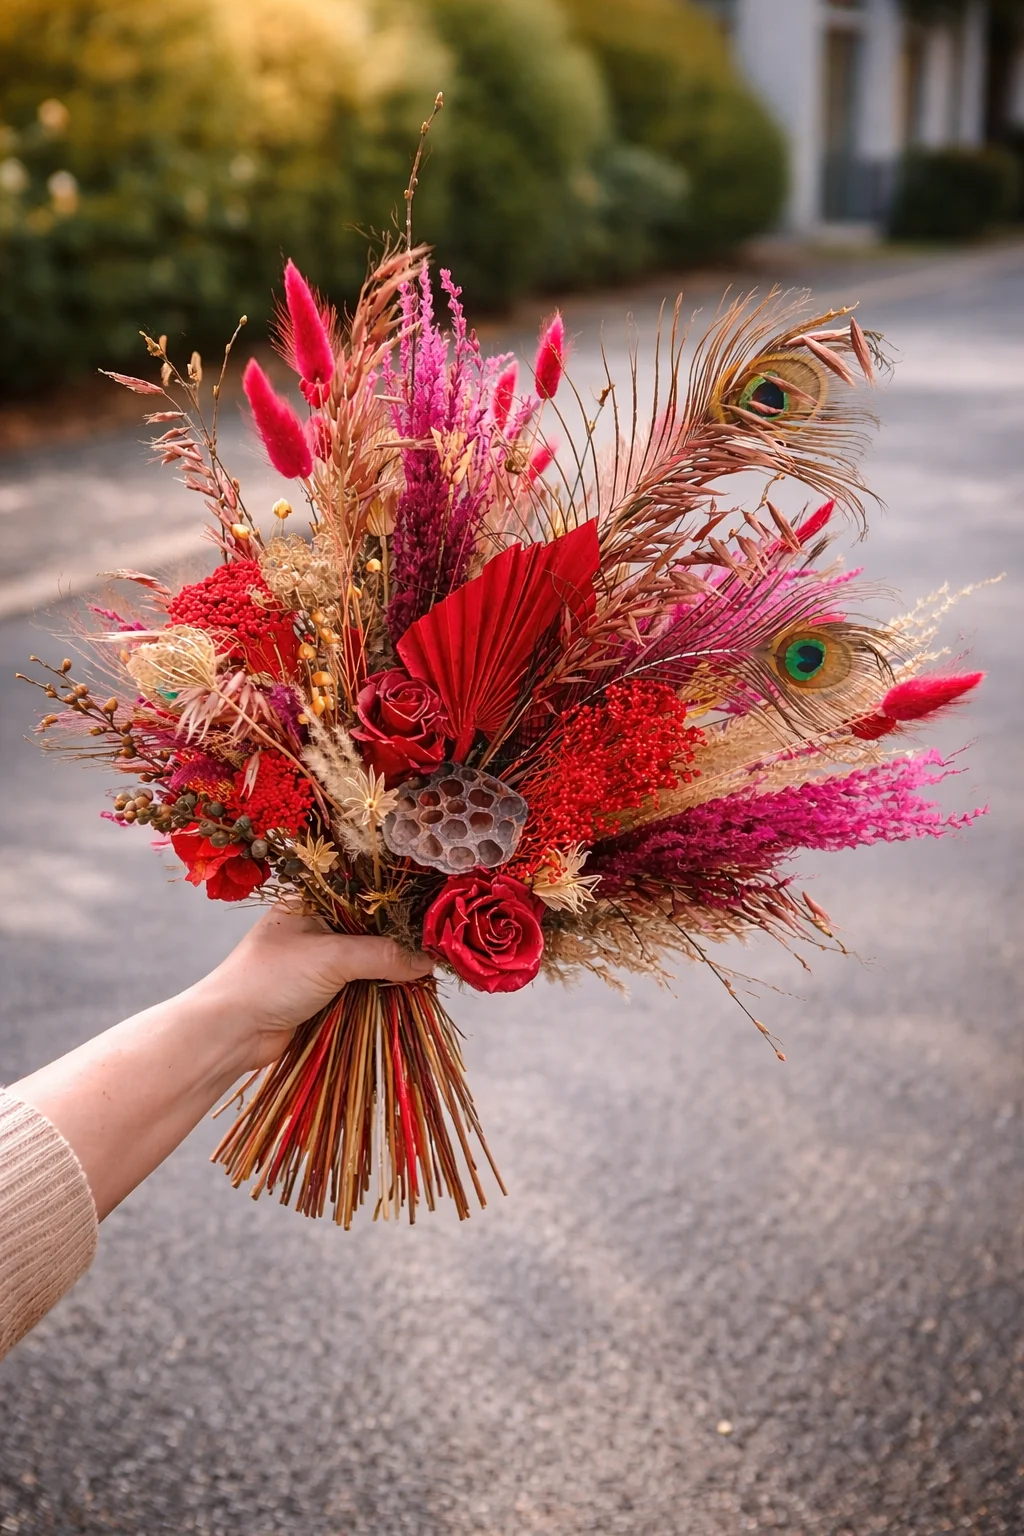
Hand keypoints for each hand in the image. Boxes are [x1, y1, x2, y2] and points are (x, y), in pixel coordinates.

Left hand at [190, 907, 434, 1071]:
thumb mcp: (331, 956)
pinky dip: (380, 990)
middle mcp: (315, 927)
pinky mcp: (321, 992)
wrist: (230, 1032)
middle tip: (437, 943)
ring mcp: (317, 961)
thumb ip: (382, 954)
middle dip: (399, 939)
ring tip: (430, 969)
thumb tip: (426, 961)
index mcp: (309, 901)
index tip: (431, 910)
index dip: (396, 901)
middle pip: (369, 928)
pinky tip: (407, 990)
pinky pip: (360, 986)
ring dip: (392, 968)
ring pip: (367, 959)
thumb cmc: (269, 978)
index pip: (362, 892)